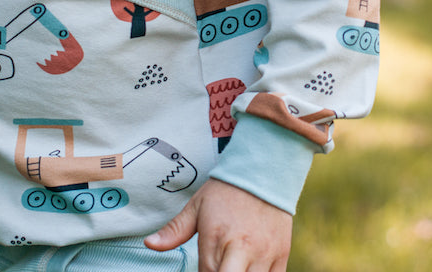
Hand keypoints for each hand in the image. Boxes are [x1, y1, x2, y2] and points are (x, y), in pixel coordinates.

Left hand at [144, 178, 291, 271]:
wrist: (265, 171)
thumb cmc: (226, 190)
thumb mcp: (197, 206)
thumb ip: (174, 230)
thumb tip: (149, 244)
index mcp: (217, 237)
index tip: (204, 267)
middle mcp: (242, 249)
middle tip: (218, 267)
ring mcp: (265, 253)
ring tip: (232, 264)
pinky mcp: (282, 254)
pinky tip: (249, 269)